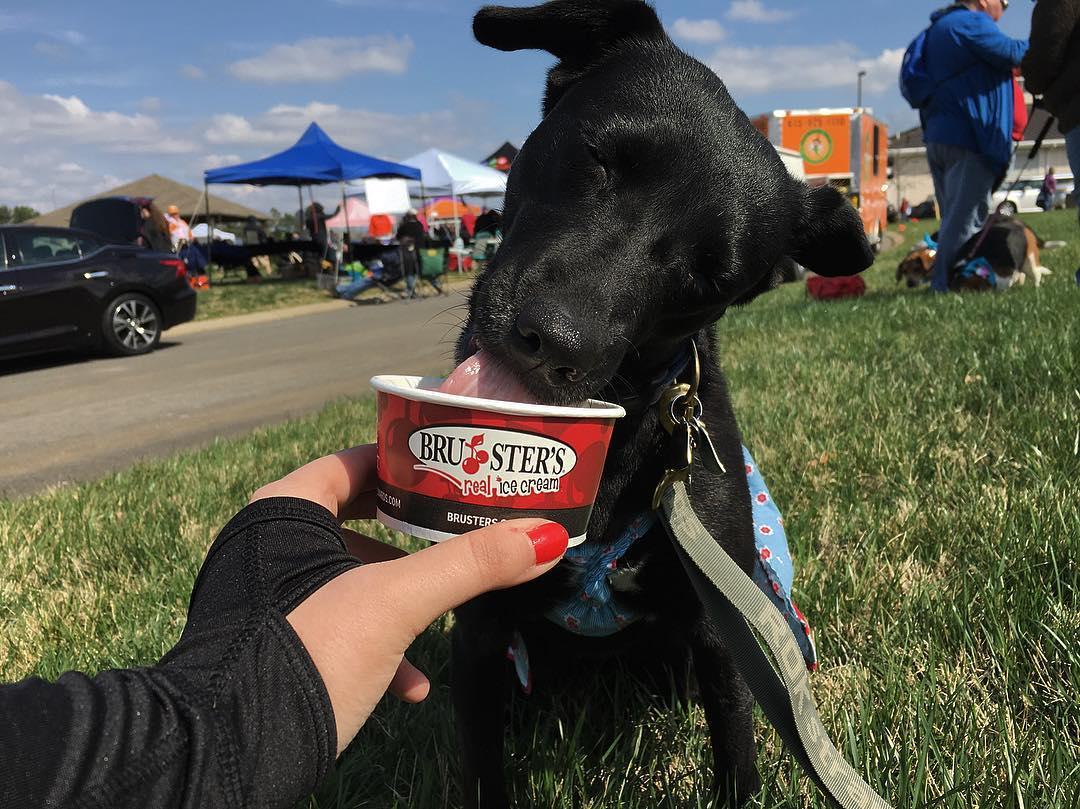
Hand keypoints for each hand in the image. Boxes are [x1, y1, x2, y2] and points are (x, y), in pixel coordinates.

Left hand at [250, 445, 568, 754]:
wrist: (231, 753)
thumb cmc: (306, 652)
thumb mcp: (397, 603)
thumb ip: (470, 566)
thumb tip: (546, 537)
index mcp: (284, 511)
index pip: (353, 463)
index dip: (405, 466)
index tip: (451, 477)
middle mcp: (266, 543)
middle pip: (356, 521)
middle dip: (411, 540)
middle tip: (456, 539)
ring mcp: (263, 595)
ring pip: (348, 580)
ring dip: (399, 601)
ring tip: (440, 619)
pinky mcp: (267, 641)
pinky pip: (330, 625)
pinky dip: (373, 645)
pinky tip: (410, 684)